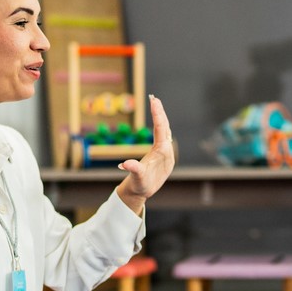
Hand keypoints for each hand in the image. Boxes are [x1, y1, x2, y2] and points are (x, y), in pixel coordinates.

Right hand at [117, 95, 174, 214]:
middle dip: (160, 112)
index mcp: (163, 153)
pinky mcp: (162, 153)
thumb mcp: (137, 178)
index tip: (154, 102)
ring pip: (165, 130)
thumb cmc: (141, 186)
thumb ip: (134, 170)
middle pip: (165, 127)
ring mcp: (165, 151)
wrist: (143, 192)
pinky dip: (160, 123)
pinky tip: (158, 117)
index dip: (158, 115)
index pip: (161, 130)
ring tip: (155, 102)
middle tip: (154, 97)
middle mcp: (166, 150)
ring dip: (160, 116)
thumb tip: (125, 164)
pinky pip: (162, 134)